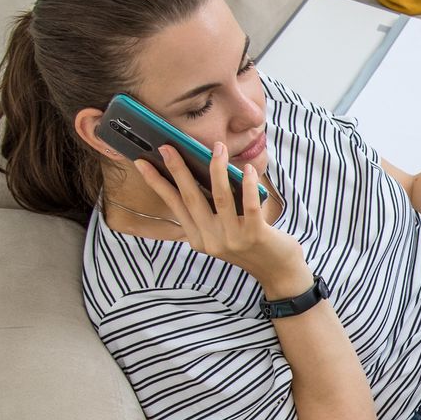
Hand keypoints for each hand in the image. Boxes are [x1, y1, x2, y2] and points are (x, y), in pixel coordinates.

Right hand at [136, 143, 307, 290]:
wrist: (279, 273)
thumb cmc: (252, 244)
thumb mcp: (224, 231)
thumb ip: (212, 210)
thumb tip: (203, 171)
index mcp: (198, 238)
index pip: (174, 205)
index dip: (157, 183)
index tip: (141, 163)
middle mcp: (211, 240)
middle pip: (190, 198)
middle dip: (177, 170)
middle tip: (167, 147)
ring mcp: (232, 239)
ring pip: (220, 198)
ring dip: (217, 170)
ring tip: (218, 147)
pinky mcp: (255, 236)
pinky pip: (249, 205)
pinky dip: (248, 185)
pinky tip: (247, 169)